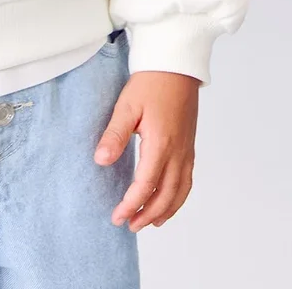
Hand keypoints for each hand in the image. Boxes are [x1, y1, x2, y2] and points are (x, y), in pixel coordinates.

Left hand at [94, 70, 199, 232]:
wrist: (176, 66)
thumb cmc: (150, 83)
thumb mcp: (126, 106)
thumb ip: (114, 135)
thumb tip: (101, 161)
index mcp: (160, 144)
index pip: (145, 185)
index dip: (131, 204)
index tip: (117, 216)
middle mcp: (178, 152)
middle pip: (165, 195)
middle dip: (147, 214)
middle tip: (129, 225)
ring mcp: (187, 150)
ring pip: (180, 192)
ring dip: (165, 210)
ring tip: (149, 222)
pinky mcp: (190, 146)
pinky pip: (188, 181)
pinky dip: (178, 198)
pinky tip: (169, 201)